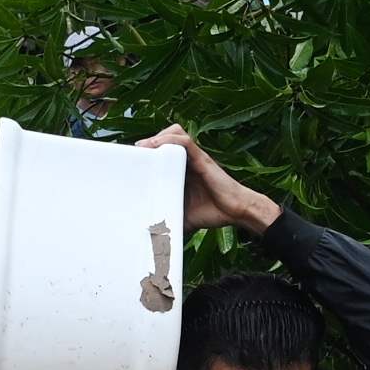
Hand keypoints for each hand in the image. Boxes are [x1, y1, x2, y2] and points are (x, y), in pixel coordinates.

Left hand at [138, 125, 277, 234]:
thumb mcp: (183, 217)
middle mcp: (188, 160)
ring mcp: (196, 157)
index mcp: (182, 170)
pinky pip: (184, 142)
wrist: (236, 212)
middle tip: (134, 154)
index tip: (132, 160)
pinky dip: (169, 140)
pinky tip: (155, 146)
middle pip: (166, 138)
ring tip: (142, 148)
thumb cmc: (212, 212)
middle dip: (149, 142)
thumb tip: (152, 236)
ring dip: (157, 137)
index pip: (163, 152)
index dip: (148, 152)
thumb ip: (169, 219)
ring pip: (174, 134)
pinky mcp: (202, 158)